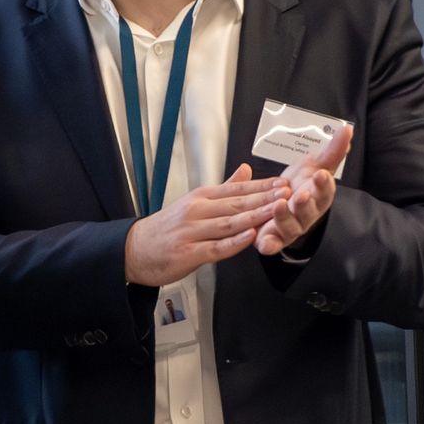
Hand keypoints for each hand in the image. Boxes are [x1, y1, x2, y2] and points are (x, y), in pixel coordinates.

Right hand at [124, 166, 290, 286]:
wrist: (134, 249)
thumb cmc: (166, 229)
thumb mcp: (194, 202)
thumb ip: (223, 188)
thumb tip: (246, 170)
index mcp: (200, 198)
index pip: (236, 189)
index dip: (262, 186)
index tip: (283, 182)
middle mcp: (196, 212)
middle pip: (236, 203)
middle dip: (264, 198)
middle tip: (288, 193)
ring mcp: (192, 232)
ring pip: (229, 223)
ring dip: (255, 216)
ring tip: (276, 210)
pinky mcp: (189, 253)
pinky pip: (216, 247)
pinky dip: (234, 242)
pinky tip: (249, 237)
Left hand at [256, 124, 351, 256]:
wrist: (281, 202)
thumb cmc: (300, 184)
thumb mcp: (315, 164)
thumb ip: (332, 150)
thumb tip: (348, 129)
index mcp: (319, 197)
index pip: (325, 191)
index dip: (324, 184)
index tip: (321, 174)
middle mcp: (307, 214)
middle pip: (309, 210)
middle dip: (305, 203)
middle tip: (301, 194)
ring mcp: (291, 227)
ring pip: (290, 225)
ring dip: (285, 217)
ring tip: (278, 205)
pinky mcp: (274, 238)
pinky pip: (272, 244)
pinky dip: (269, 245)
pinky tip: (263, 243)